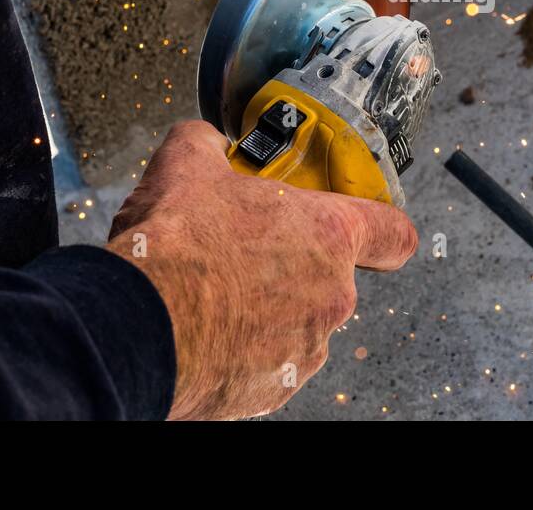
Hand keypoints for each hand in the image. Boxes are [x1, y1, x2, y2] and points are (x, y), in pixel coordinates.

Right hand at [106, 120, 418, 419]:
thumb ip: (208, 144)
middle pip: (330, 278)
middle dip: (290, 267)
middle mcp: (332, 295)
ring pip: (297, 323)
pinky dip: (242, 351)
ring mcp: (306, 348)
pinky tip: (203, 331)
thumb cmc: (175, 246)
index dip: (386, 231)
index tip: (375, 232)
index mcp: (329, 235)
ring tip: (214, 295)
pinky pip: (267, 364)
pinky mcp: (273, 389)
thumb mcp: (186, 164)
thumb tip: (206, 142)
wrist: (137, 326)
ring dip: (266, 310)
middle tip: (242, 254)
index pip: (394, 234)